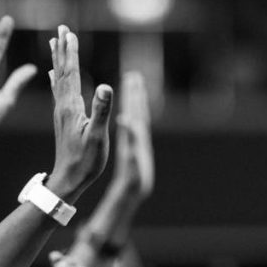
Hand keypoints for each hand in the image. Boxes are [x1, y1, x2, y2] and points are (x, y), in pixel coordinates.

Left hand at [48, 25, 112, 198]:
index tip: (69, 32)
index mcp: (71, 106)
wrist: (68, 180)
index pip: (71, 73)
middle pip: (62, 71)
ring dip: (58, 60)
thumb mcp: (98, 136)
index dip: (70, 52)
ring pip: (58, 78)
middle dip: (62, 49)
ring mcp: (61, 112)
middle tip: (61, 29)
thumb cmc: (86, 161)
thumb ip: (101, 110)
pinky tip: (52, 75)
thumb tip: (105, 84)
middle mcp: (63, 105)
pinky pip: (58, 91)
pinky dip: (56, 78)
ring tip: (55, 43)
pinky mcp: (63, 119)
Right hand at [113, 71, 154, 199]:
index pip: (136, 114)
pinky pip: (132, 122)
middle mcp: (140, 137)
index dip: (133, 99)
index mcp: (138, 139)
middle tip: (134, 76)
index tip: (131, 84)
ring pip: (137, 115)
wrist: (138, 190)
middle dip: (136, 94)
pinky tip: (126, 107)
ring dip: (135, 99)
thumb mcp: (132, 164)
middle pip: (138, 111)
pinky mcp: (134, 143)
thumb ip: (132, 146)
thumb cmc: (134, 180)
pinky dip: (130, 112)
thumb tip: (127, 124)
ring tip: (132, 84)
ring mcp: (138, 139)